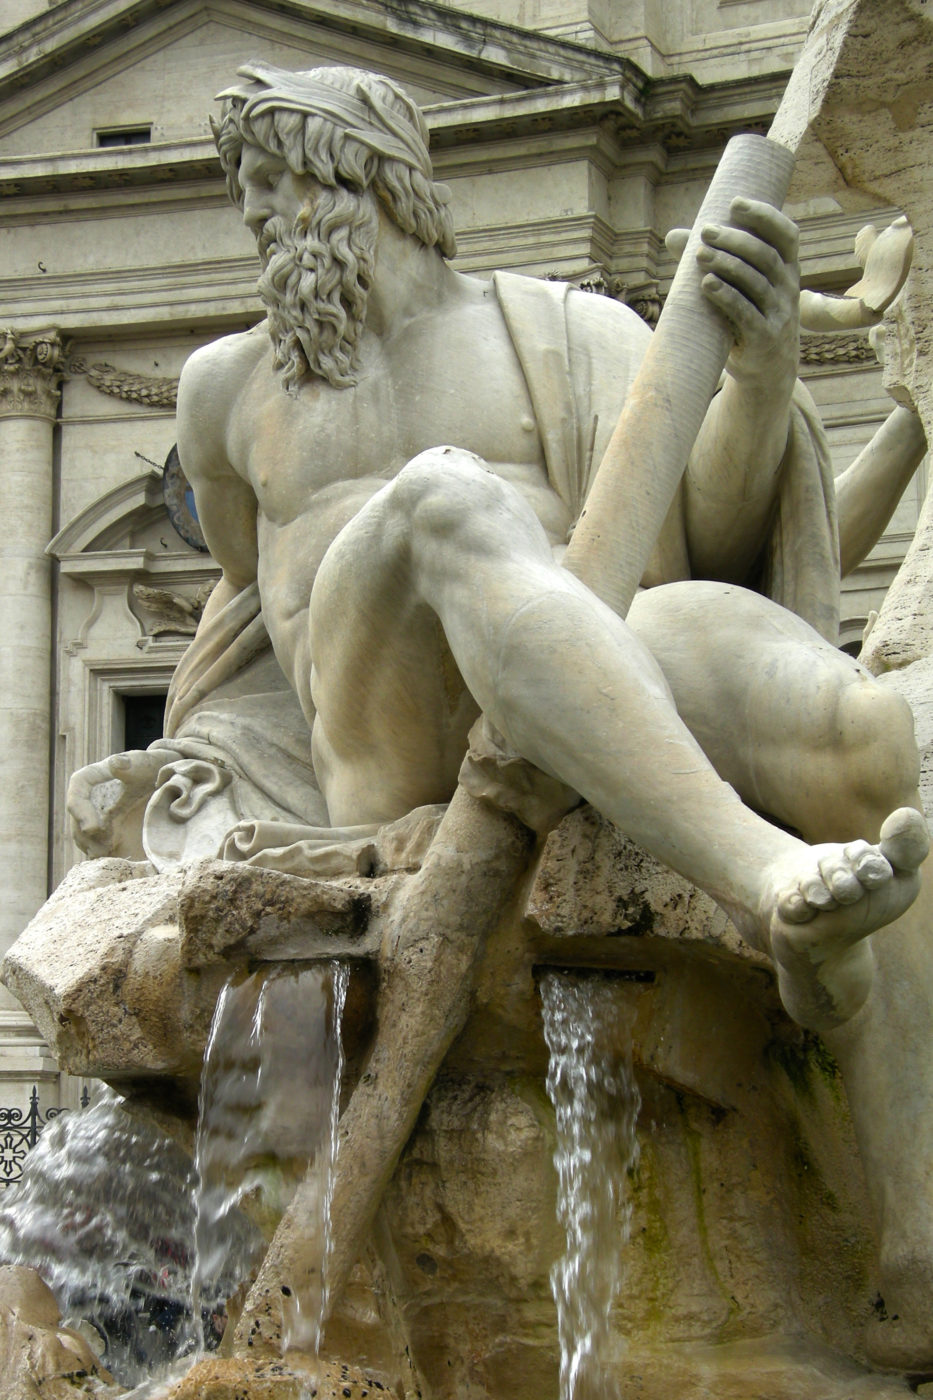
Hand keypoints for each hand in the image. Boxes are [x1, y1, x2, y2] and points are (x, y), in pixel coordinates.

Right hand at [67, 748, 175, 858]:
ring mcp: (95, 815)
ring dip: (92, 846)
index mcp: (95, 776)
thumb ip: (135, 763)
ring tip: (109, 854)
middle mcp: (90, 797)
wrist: (169, 783)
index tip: (92, 828)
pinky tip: (115, 857)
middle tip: (104, 848)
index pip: (77, 788)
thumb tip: (115, 763)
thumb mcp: (149, 763)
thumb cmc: (156, 768)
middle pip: (77, 817)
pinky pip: (95, 845)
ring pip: (83, 834)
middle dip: (86, 835)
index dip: (79, 809)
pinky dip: (101, 853)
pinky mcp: (104, 831)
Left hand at [695, 196, 799, 385]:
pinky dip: (726, 297)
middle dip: (734, 240)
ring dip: (726, 265)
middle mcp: (788, 288)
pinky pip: (747, 313)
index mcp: (787, 269)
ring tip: (700, 255)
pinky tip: (706, 284)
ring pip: (756, 282)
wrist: (765, 370)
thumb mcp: (738, 288)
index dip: (764, 216)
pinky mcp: (765, 338)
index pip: (786, 234)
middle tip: (705, 231)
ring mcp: (779, 314)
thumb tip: (674, 235)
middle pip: (765, 255)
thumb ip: (711, 260)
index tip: (735, 203)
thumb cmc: (747, 319)